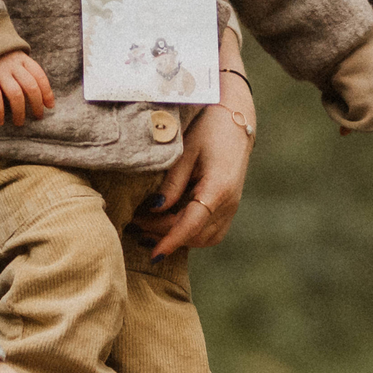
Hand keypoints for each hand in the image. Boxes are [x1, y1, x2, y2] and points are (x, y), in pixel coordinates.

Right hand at [0, 50, 54, 126]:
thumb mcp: (10, 56)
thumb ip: (21, 68)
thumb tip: (35, 94)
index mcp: (21, 57)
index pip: (39, 76)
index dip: (47, 92)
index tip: (49, 106)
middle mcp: (12, 63)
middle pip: (31, 87)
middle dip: (36, 105)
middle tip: (37, 117)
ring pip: (16, 95)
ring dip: (19, 112)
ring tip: (19, 122)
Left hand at [131, 81, 253, 258]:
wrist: (236, 118)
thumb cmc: (208, 128)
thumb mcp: (185, 151)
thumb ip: (171, 183)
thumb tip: (155, 209)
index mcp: (218, 189)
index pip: (191, 225)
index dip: (170, 241)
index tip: (153, 254)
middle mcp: (229, 203)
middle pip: (195, 235)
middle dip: (166, 236)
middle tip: (136, 226)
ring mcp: (232, 207)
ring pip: (204, 239)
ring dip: (178, 239)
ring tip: (148, 230)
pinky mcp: (229, 207)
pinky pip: (210, 232)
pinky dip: (189, 234)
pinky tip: (168, 226)